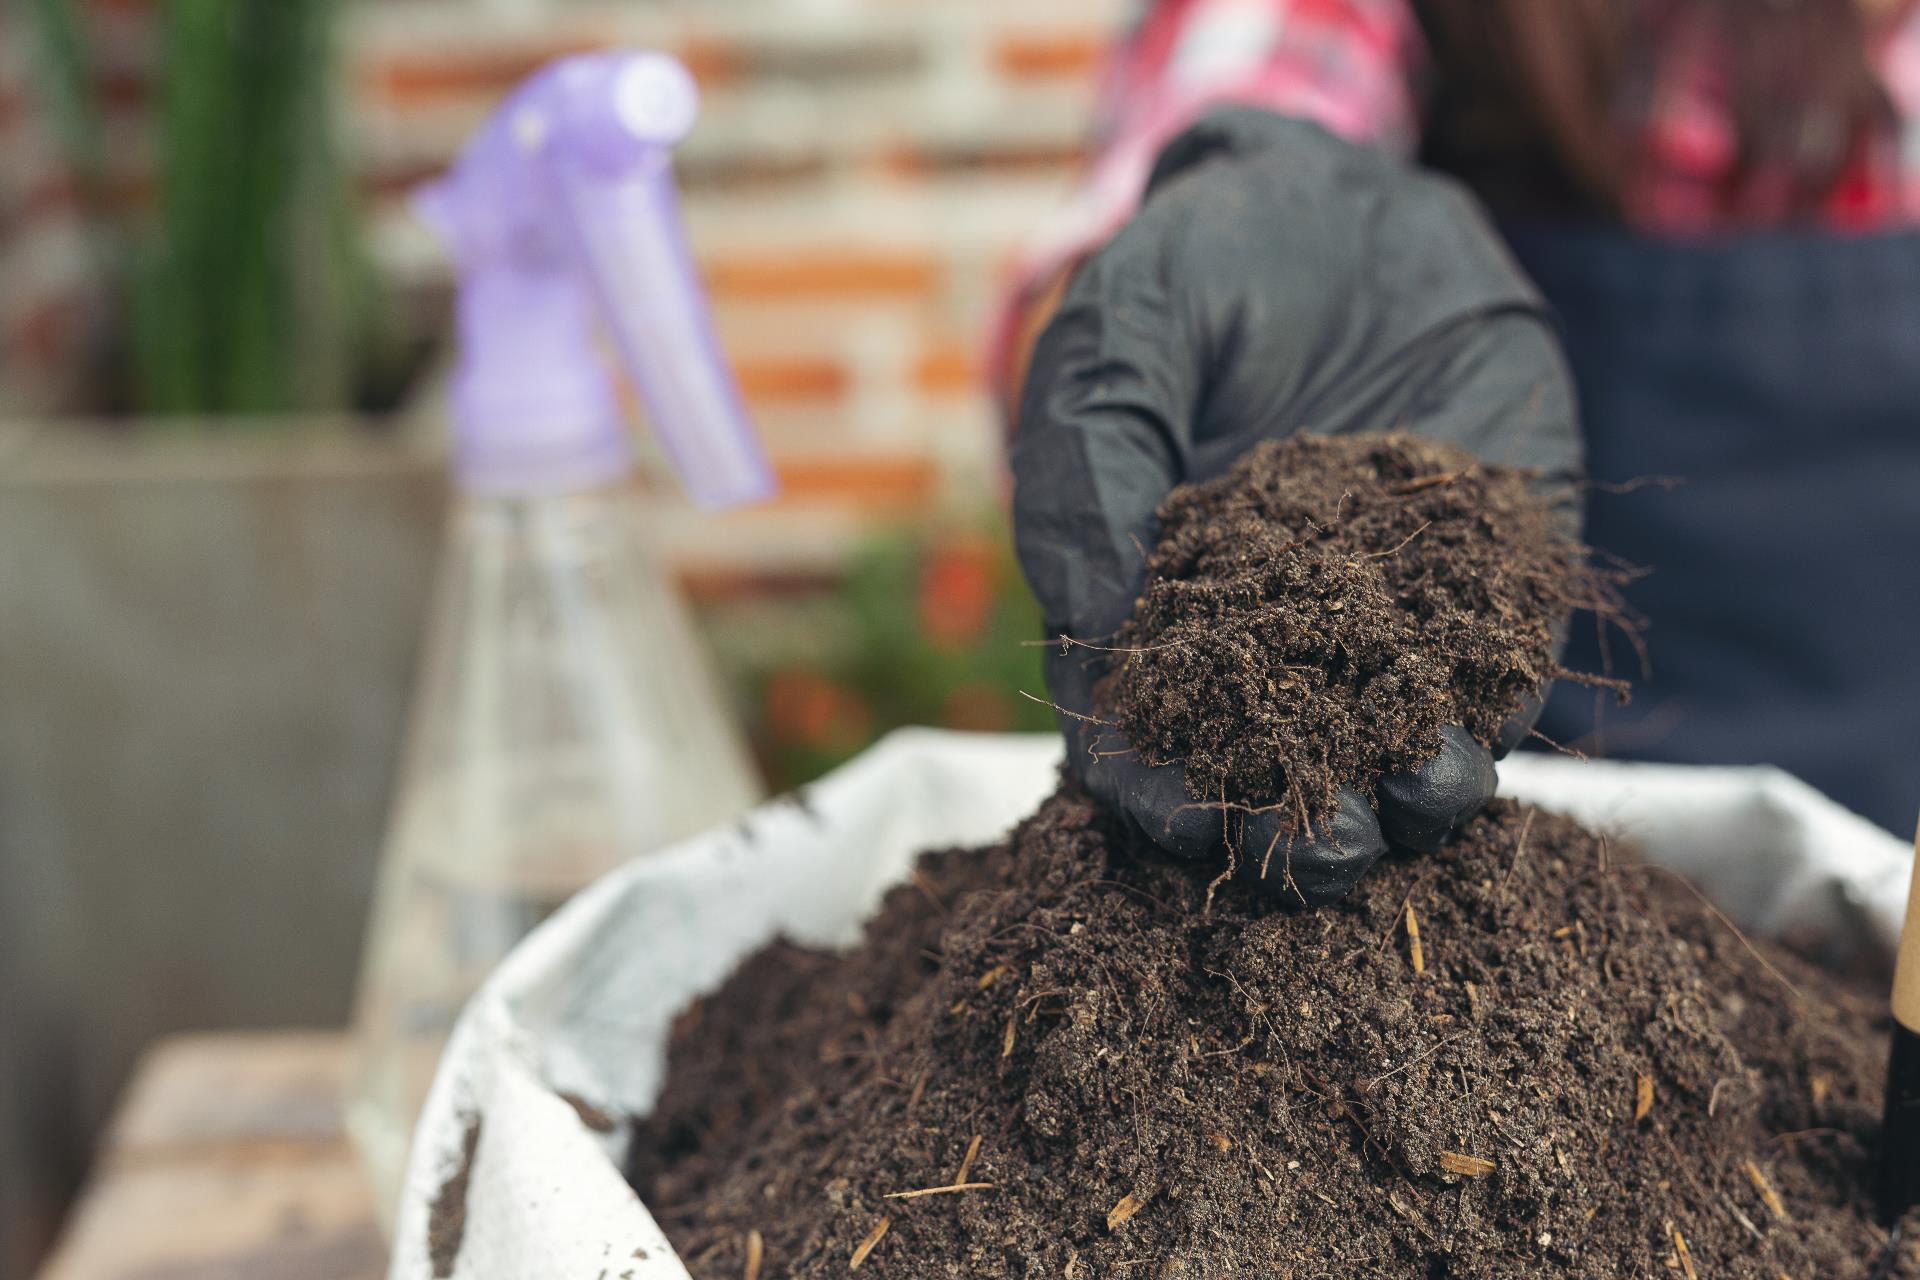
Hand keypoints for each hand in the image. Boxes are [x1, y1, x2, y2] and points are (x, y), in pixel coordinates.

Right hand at [1011, 109, 1579, 905]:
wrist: (1347, 203)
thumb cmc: (1198, 275)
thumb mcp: (1112, 348)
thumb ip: (1084, 481)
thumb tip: (1092, 639)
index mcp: (1158, 615)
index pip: (1147, 740)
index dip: (1154, 793)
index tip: (1176, 820)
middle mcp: (1275, 642)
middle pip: (1279, 775)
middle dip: (1297, 831)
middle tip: (1318, 853)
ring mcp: (1390, 621)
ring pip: (1397, 749)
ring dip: (1409, 799)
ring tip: (1414, 799)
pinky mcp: (1493, 583)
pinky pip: (1502, 669)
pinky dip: (1494, 712)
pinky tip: (1477, 729)